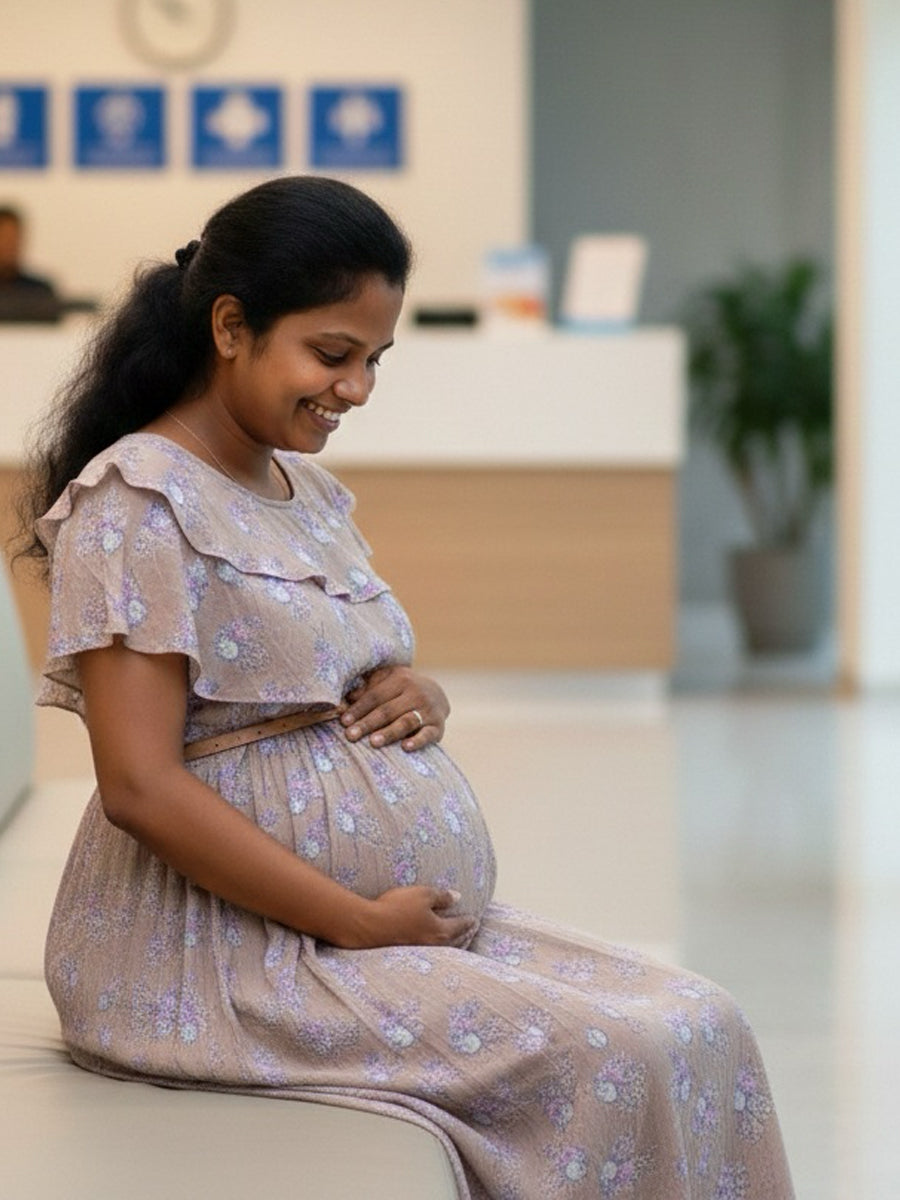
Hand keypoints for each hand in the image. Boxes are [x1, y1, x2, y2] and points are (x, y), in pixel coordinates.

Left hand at [341, 666, 449, 751]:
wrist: (437, 694)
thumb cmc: (401, 689)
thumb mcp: (386, 681)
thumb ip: (367, 688)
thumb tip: (345, 699)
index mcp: (400, 679)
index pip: (375, 696)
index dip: (359, 709)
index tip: (344, 721)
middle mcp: (415, 693)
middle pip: (387, 710)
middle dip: (368, 724)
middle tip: (351, 736)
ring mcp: (428, 710)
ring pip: (406, 722)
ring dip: (389, 732)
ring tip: (373, 742)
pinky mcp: (437, 726)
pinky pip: (428, 734)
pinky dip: (418, 741)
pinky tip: (405, 747)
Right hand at [349, 886, 475, 948]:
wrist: (370, 925)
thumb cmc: (398, 907)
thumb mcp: (423, 894)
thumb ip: (442, 896)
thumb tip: (458, 897)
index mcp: (441, 931)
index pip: (461, 926)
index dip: (469, 921)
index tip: (475, 918)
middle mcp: (434, 944)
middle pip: (455, 941)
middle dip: (465, 935)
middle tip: (472, 931)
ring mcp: (421, 951)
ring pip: (444, 950)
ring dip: (455, 944)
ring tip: (459, 941)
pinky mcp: (409, 953)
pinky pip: (432, 951)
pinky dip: (441, 948)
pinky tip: (434, 945)